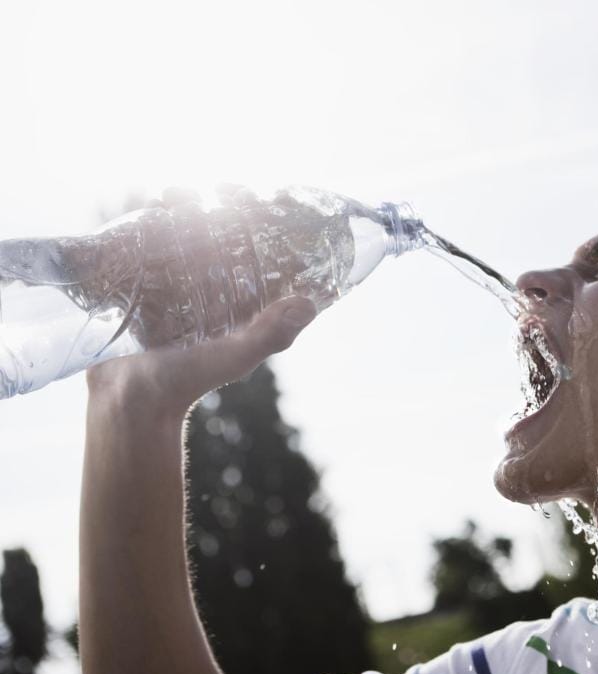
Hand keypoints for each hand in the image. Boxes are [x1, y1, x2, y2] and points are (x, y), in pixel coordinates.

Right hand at [86, 185, 316, 421]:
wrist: (130, 401)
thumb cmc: (188, 381)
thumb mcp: (235, 355)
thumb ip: (270, 333)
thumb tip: (307, 303)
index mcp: (241, 298)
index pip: (258, 247)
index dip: (261, 218)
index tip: (260, 195)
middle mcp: (211, 286)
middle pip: (218, 230)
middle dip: (216, 203)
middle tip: (210, 189)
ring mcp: (174, 283)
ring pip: (180, 231)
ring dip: (179, 206)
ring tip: (172, 195)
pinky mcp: (139, 285)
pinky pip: (144, 245)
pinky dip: (144, 223)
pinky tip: (143, 210)